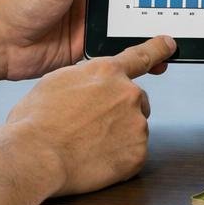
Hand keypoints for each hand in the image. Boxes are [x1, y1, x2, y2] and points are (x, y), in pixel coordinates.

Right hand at [0, 35, 177, 196]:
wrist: (34, 155)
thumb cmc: (35, 121)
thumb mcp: (56, 81)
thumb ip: (84, 77)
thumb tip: (91, 83)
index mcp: (106, 72)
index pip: (141, 56)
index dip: (158, 49)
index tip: (169, 45)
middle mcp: (127, 94)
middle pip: (135, 100)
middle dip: (120, 111)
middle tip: (92, 125)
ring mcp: (136, 124)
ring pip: (134, 128)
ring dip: (118, 135)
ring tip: (87, 144)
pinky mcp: (137, 154)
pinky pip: (132, 154)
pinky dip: (119, 158)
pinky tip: (95, 159)